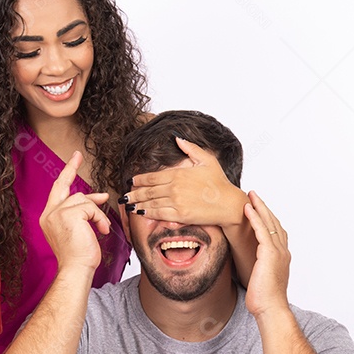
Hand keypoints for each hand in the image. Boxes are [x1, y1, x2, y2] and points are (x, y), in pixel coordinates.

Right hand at [39, 152, 110, 272]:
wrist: (76, 269)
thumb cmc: (78, 255)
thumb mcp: (81, 229)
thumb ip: (86, 210)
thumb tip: (100, 196)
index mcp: (49, 217)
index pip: (58, 191)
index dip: (66, 174)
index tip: (73, 161)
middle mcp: (49, 213)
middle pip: (64, 186)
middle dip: (70, 168)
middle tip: (77, 155)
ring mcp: (57, 213)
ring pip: (83, 199)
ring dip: (96, 214)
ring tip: (100, 229)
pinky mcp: (68, 214)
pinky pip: (91, 207)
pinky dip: (99, 219)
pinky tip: (100, 231)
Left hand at [122, 138, 246, 227]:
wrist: (228, 203)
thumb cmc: (219, 182)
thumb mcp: (207, 159)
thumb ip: (190, 148)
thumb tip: (177, 138)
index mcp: (178, 173)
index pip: (152, 177)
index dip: (139, 179)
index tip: (131, 181)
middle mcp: (175, 187)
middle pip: (148, 190)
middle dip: (134, 193)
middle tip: (124, 195)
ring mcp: (176, 202)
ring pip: (150, 202)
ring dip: (137, 203)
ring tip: (128, 205)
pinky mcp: (180, 215)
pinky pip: (158, 214)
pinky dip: (147, 213)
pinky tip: (140, 213)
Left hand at [243, 191, 290, 317]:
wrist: (270, 309)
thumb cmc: (264, 300)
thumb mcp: (260, 279)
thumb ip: (256, 268)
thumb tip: (245, 266)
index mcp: (281, 257)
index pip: (275, 231)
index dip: (267, 218)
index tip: (258, 208)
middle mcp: (282, 251)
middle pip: (274, 223)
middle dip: (264, 207)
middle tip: (253, 195)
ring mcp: (278, 252)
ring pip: (269, 223)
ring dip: (259, 207)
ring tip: (250, 196)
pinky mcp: (270, 254)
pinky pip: (262, 230)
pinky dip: (255, 218)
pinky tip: (248, 209)